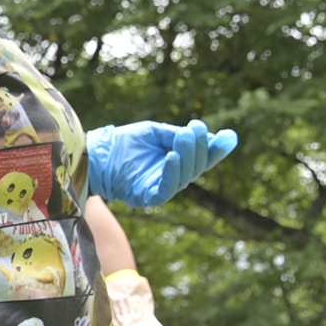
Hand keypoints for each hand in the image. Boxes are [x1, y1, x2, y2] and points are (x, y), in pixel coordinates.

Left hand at [86, 119, 237, 206]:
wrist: (96, 153)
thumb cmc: (123, 142)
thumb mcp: (153, 133)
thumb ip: (176, 135)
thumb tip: (206, 133)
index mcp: (177, 162)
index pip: (203, 158)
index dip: (216, 149)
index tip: (229, 136)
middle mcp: (173, 177)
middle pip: (197, 166)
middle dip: (200, 147)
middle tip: (197, 128)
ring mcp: (161, 188)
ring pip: (185, 176)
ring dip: (187, 155)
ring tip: (185, 137)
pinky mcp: (148, 197)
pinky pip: (167, 188)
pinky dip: (172, 172)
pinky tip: (173, 156)